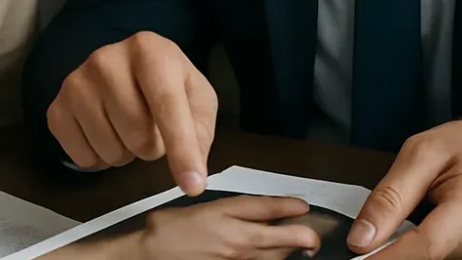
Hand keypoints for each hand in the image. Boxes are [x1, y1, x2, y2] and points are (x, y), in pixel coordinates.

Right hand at [47, 32, 218, 194]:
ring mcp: (76, 82)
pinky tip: (106, 134)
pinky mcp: (57, 107)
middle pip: (137, 133)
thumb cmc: (167, 83)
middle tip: (152, 129)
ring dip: (126, 152)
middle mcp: (106, 59)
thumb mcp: (196, 98)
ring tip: (128, 129)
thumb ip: (198, 132)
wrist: (128, 67)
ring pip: (109, 149)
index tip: (193, 185)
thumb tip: (191, 175)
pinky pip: (81, 157)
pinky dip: (99, 159)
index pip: (166, 106)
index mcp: (148, 50)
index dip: (182, 149)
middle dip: (152, 146)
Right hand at [138, 196, 321, 259]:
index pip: (266, 207)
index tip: (302, 206)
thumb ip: (222, 210)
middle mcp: (235, 238)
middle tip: (312, 237)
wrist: (148, 256)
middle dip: (304, 236)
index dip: (289, 206)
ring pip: (277, 257)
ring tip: (299, 249)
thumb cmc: (164, 233)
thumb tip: (241, 214)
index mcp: (223, 213)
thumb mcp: (195, 210)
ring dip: (289, 252)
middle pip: (284, 237)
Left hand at [347, 120, 461, 259]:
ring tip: (424, 212)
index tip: (360, 259)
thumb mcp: (421, 152)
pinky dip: (435, 250)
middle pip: (433, 258)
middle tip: (381, 230)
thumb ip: (390, 196)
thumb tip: (362, 237)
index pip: (428, 245)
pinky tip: (436, 226)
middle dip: (399, 249)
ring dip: (419, 248)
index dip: (389, 258)